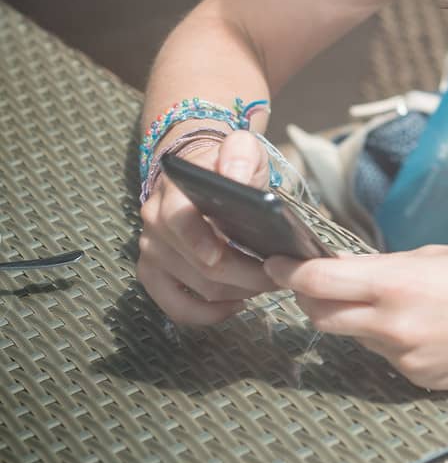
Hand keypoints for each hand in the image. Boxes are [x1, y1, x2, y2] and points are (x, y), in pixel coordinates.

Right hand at [137, 128, 276, 325]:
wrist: (201, 175)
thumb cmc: (225, 166)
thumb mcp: (240, 148)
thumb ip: (239, 153)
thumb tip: (234, 175)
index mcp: (174, 191)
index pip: (180, 220)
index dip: (204, 242)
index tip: (228, 255)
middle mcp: (155, 222)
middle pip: (202, 265)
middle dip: (247, 275)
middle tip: (280, 273)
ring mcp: (152, 251)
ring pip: (199, 289)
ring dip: (238, 292)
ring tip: (267, 282)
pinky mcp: (153, 274)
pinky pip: (177, 308)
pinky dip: (209, 314)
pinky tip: (236, 304)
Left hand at [263, 243, 447, 390]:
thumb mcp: (438, 255)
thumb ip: (386, 266)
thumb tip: (347, 271)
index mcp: (398, 284)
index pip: (318, 281)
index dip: (288, 271)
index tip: (275, 262)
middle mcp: (395, 327)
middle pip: (321, 316)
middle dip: (311, 297)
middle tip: (315, 280)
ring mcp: (405, 360)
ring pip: (354, 337)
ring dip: (355, 319)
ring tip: (389, 301)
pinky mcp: (418, 381)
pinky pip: (385, 356)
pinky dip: (387, 339)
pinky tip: (421, 326)